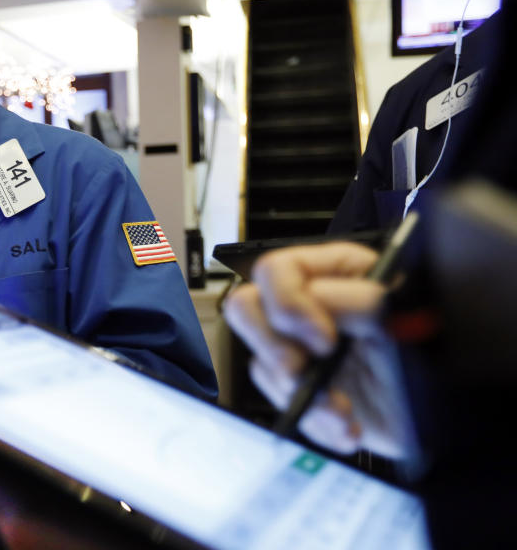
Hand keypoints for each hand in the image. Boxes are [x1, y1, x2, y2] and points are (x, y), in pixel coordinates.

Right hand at [223, 242, 413, 458]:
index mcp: (333, 271)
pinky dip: (312, 420)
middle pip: (246, 308)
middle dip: (273, 347)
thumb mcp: (404, 315)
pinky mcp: (299, 384)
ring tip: (342, 411)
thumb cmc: (432, 347)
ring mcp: (299, 346)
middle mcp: (308, 304)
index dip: (289, 306)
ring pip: (260, 360)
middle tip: (301, 372)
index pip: (276, 271)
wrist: (448, 408)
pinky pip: (278, 399)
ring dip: (300, 394)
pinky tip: (346, 424)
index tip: (324, 341)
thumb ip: (362, 300)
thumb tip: (319, 302)